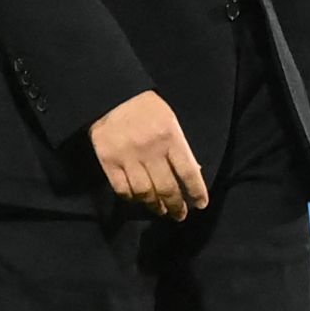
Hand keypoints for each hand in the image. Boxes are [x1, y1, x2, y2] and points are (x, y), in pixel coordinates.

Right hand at [90, 90, 206, 220]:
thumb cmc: (146, 108)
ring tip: (161, 210)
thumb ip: (180, 147)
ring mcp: (128, 157)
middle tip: (180, 215)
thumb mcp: (170, 121)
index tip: (200, 205)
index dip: (196, 192)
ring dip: (155, 206)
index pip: (188, 172)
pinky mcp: (109, 161)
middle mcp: (150, 150)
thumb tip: (192, 174)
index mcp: (170, 137)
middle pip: (167, 188)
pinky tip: (139, 200)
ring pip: (145, 193)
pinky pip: (123, 189)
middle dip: (176, 206)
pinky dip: (132, 198)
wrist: (112, 95)